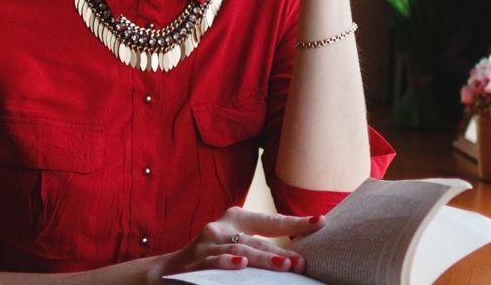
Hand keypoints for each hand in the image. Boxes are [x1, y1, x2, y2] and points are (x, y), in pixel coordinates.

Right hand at [147, 206, 324, 282]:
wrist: (170, 271)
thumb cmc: (212, 258)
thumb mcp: (235, 246)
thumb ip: (259, 247)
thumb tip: (297, 258)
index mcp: (236, 219)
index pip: (271, 221)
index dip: (295, 223)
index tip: (320, 222)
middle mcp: (222, 227)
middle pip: (258, 239)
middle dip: (281, 251)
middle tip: (302, 260)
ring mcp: (207, 244)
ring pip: (240, 251)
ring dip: (264, 259)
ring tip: (285, 265)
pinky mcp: (195, 261)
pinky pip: (214, 262)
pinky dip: (228, 264)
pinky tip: (241, 266)